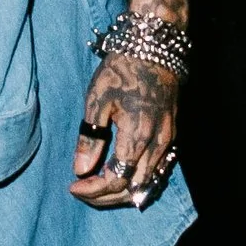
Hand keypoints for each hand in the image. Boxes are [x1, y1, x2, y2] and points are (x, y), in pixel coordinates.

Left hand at [70, 50, 178, 208]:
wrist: (154, 48)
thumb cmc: (122, 70)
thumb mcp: (97, 100)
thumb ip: (90, 138)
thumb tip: (80, 170)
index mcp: (137, 136)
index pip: (116, 180)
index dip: (93, 189)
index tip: (73, 186)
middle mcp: (158, 144)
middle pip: (133, 189)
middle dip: (106, 197)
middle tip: (83, 191)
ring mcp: (169, 141)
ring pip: (149, 184)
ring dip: (123, 193)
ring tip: (99, 189)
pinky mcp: (172, 136)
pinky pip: (158, 171)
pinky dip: (140, 182)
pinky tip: (123, 178)